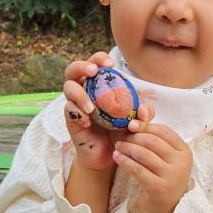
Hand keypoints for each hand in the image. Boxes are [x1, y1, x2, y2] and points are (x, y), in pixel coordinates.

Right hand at [62, 52, 154, 172]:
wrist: (110, 154)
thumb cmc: (121, 132)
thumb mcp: (135, 121)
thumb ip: (143, 115)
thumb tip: (144, 110)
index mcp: (99, 85)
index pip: (95, 63)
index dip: (100, 58)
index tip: (111, 64)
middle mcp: (85, 90)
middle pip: (73, 69)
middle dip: (82, 66)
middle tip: (93, 71)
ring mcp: (75, 103)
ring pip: (68, 87)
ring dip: (79, 94)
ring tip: (91, 108)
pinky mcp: (71, 118)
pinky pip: (69, 109)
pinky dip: (78, 113)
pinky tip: (88, 122)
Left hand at [112, 117, 191, 212]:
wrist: (166, 208)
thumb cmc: (163, 177)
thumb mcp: (165, 157)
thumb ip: (155, 135)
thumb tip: (142, 109)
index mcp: (184, 151)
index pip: (164, 132)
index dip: (146, 126)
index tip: (132, 125)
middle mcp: (181, 163)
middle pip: (152, 141)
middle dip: (134, 137)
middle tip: (122, 137)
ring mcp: (171, 176)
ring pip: (143, 154)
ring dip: (127, 148)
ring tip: (118, 146)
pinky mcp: (158, 188)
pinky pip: (137, 169)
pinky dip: (124, 161)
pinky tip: (117, 157)